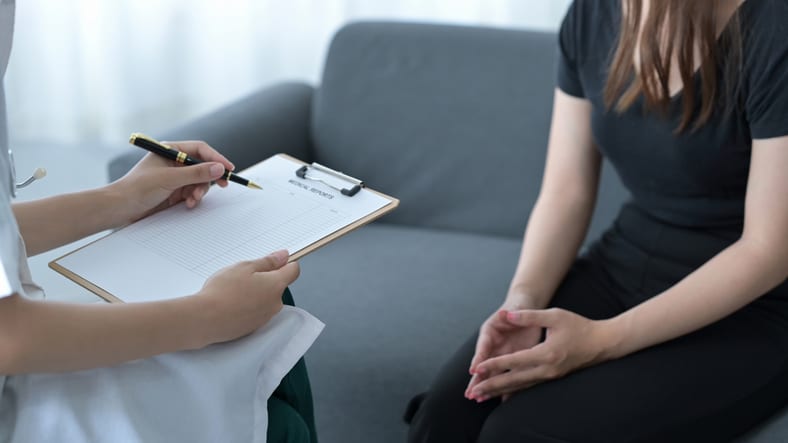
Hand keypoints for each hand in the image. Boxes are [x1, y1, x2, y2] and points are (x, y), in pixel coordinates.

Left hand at [110, 140, 234, 223]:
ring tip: (193, 199)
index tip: (228, 168)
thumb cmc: (137, 188)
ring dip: (200, 191)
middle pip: (202, 166)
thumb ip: (195, 173)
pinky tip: (188, 204)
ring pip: (199, 181)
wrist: (120, 208)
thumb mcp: (169, 179)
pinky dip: (194, 198)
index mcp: (170, 151)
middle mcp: (174, 162)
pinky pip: (193, 192)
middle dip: (209, 177)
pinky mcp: (175, 192)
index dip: (216, 158)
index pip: (200, 150)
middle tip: (223, 185)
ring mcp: (175, 178)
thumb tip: (219, 168)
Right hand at [195, 249, 299, 345]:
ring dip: (255, 293)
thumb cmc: (223, 292)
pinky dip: (248, 306)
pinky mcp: (254, 327)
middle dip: (265, 279)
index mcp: (276, 285)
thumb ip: (268, 261)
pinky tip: (232, 303)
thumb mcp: (245, 267)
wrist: (206, 319)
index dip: (285, 263)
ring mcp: (265, 317)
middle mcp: (275, 303)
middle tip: (244, 276)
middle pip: (278, 285)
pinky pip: (256, 312)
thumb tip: (283, 256)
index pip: (293, 270)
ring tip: (234, 291)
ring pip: (266, 299)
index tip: (274, 260)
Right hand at [465, 305, 542, 401]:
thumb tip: (503, 314)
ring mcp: (500, 354)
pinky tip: (500, 399)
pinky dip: (503, 386)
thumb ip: (508, 315)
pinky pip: (506, 374)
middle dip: (476, 379)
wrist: (524, 311)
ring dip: (485, 385)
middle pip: (483, 364)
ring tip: (477, 399)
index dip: (478, 358)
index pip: (483, 347)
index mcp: (489, 332)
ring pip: (491, 372)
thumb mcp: (513, 310)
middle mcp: (492, 345)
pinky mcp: (512, 360)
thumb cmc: (517, 309)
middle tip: (470, 393)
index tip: (473, 370)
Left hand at [468, 308, 613, 401]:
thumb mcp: (555, 315)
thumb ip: (530, 316)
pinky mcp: (551, 377)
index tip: (477, 369)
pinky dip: (513, 391)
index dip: (494, 365)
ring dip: (500, 392)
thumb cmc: (579, 326)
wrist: (602, 343)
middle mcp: (547, 369)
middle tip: (473, 392)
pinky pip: (528, 386)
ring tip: (481, 397)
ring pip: (520, 386)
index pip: (514, 361)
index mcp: (546, 353)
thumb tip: (508, 314)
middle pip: (514, 380)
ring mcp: (550, 376)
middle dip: (492, 386)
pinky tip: (502, 396)